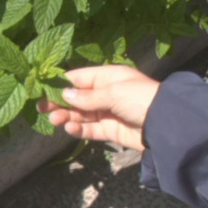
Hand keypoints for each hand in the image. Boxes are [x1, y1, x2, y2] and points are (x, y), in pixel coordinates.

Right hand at [38, 65, 159, 150]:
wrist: (166, 125)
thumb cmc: (141, 99)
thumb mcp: (113, 93)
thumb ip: (87, 97)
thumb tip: (64, 96)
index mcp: (108, 77)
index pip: (79, 78)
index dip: (61, 84)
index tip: (42, 90)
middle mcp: (106, 93)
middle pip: (77, 98)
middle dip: (60, 103)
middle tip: (41, 109)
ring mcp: (108, 112)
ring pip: (81, 114)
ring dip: (67, 116)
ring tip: (54, 120)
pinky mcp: (110, 130)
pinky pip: (90, 129)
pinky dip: (79, 129)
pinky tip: (69, 129)